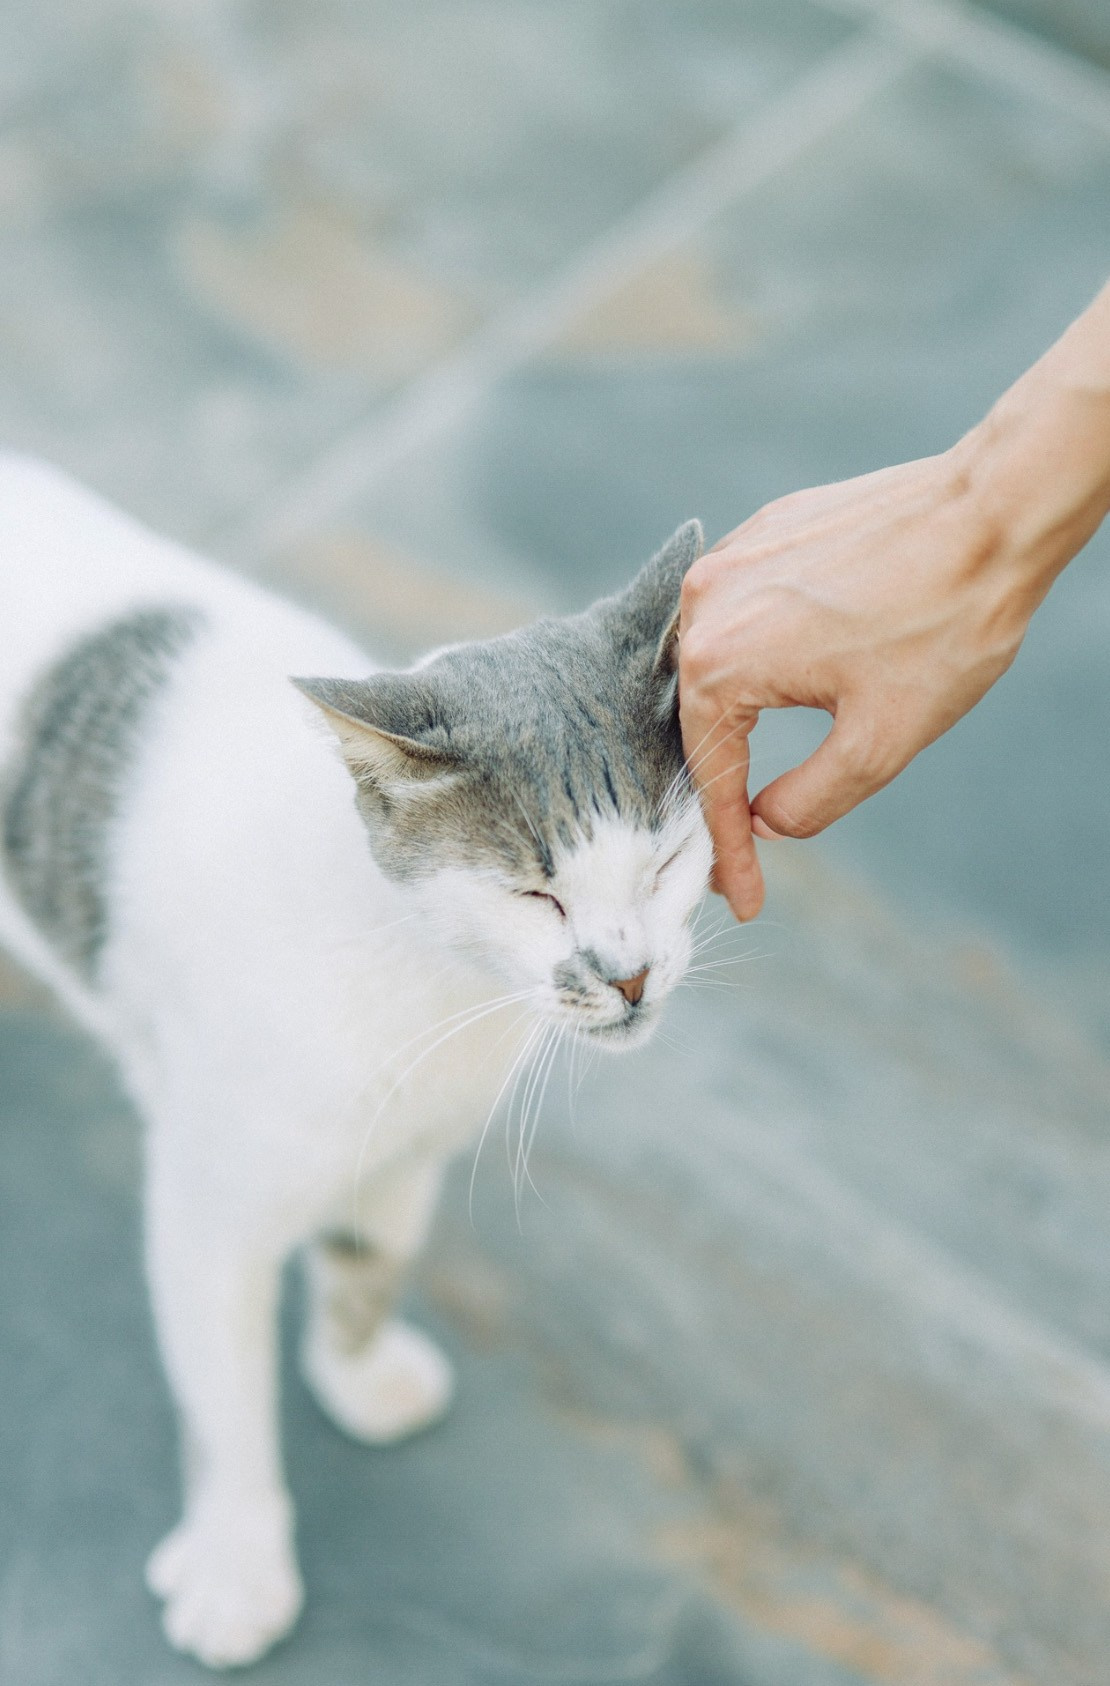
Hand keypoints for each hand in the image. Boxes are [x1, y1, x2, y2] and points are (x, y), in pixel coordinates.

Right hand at [678, 448, 1043, 920]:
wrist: (992, 514)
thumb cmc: (942, 626)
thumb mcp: (878, 743)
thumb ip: (809, 800)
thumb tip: (765, 823)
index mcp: (720, 662)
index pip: (712, 777)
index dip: (729, 850)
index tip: (747, 901)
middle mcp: (703, 604)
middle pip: (701, 719)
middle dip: (723, 787)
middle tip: (744, 851)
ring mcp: (730, 560)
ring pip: (716, 662)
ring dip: (735, 720)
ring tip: (747, 781)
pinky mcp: (763, 533)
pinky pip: (738, 612)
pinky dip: (753, 658)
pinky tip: (780, 683)